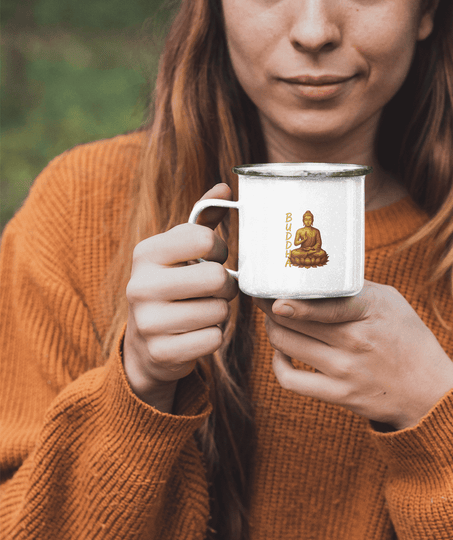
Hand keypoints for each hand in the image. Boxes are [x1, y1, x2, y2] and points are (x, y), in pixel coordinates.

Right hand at [123, 183, 237, 410]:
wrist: (145, 346)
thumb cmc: (173, 287)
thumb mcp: (180, 252)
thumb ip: (204, 220)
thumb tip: (226, 186)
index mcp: (145, 253)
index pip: (204, 239)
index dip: (220, 249)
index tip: (212, 257)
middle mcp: (140, 285)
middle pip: (216, 278)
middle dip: (226, 286)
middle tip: (215, 290)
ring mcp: (147, 322)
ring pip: (219, 311)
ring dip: (220, 312)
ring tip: (203, 311)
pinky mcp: (161, 353)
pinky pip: (214, 338)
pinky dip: (214, 336)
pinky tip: (197, 334)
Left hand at [256, 280, 452, 429]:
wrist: (429, 391)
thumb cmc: (408, 339)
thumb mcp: (391, 302)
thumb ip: (354, 289)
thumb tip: (315, 275)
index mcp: (370, 311)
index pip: (325, 304)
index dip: (291, 301)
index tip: (271, 294)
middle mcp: (355, 340)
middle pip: (294, 320)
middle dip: (270, 306)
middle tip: (263, 296)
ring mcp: (344, 370)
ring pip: (286, 344)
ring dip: (273, 328)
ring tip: (274, 319)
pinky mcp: (338, 394)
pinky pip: (291, 379)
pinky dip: (278, 363)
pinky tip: (283, 351)